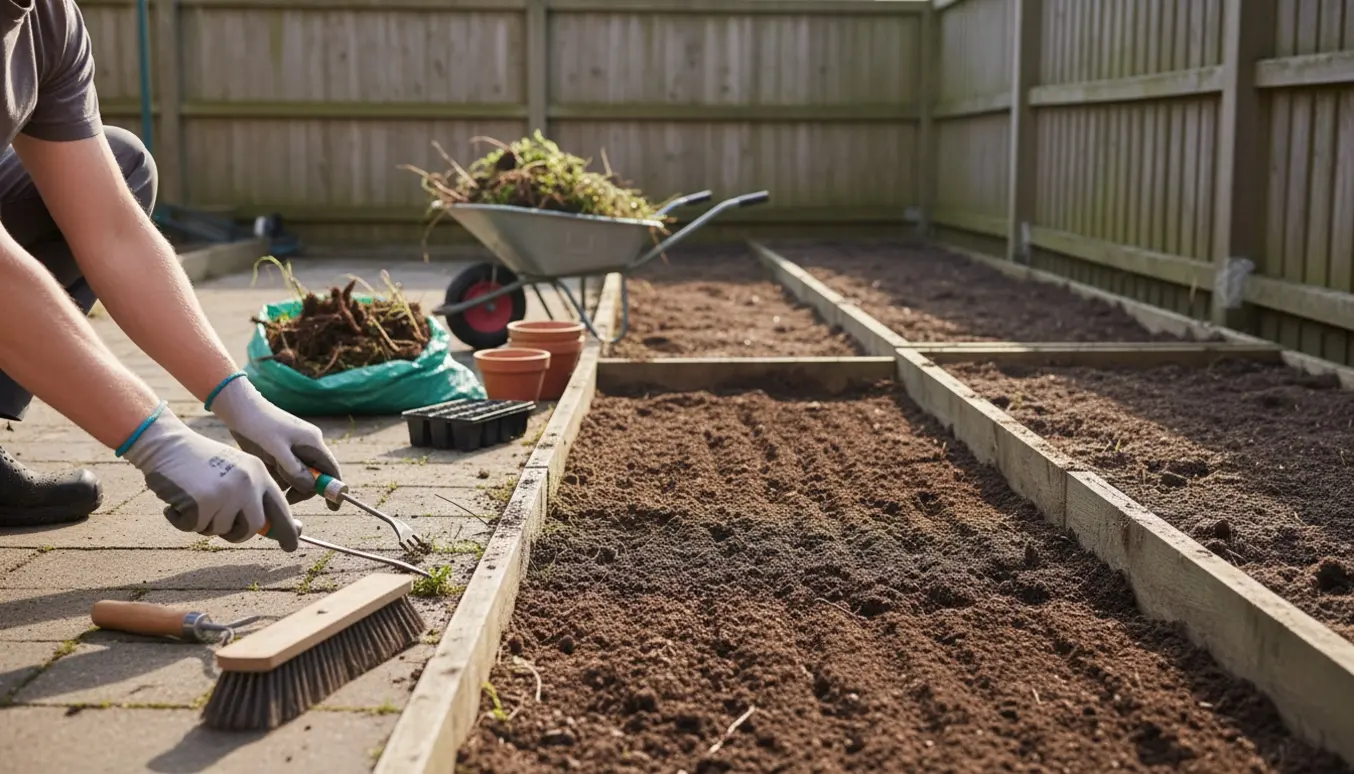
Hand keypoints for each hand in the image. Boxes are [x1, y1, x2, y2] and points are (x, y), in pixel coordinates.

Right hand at [122, 406, 300, 550]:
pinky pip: (194, 528)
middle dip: (237, 534)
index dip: (287, 530)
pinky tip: (176, 500)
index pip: (281, 508)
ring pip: (220, 530)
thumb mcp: (235, 473)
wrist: (166, 444)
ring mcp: (226, 492)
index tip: (291, 545)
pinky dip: (181, 520)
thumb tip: (275, 528)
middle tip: (220, 526)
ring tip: (194, 499)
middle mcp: (248, 483)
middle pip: (253, 527)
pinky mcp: (203, 502)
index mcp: (259, 474)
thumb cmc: (199, 463)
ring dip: (204, 523)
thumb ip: (254, 498)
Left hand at [208, 376, 342, 510]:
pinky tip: (265, 469)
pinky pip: (286, 469)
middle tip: (285, 497)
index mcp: (313, 442)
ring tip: (269, 477)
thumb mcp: (276, 450)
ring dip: (286, 482)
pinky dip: (278, 475)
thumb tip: (310, 487)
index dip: (334, 488)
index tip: (333, 508)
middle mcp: (308, 445)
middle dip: (301, 488)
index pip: (331, 469)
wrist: (239, 408)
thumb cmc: (258, 426)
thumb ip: (294, 470)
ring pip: (298, 474)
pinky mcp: (283, 449)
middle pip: (314, 475)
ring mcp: (296, 447)